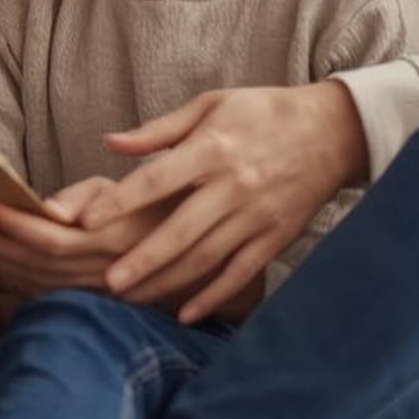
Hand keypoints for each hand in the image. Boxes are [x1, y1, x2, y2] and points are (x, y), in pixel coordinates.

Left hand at [0, 175, 168, 296]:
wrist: (182, 248)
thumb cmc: (143, 205)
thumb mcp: (118, 189)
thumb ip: (83, 196)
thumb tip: (48, 208)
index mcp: (109, 240)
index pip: (52, 237)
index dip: (15, 224)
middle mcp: (101, 272)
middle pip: (34, 262)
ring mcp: (95, 294)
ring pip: (34, 281)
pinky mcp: (89, 303)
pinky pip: (42, 292)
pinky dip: (10, 278)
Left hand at [76, 81, 365, 323]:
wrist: (334, 131)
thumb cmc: (263, 112)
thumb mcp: (210, 105)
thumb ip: (159, 130)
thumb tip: (110, 143)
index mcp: (212, 149)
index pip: (157, 179)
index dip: (121, 201)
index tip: (84, 220)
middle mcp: (233, 187)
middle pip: (180, 231)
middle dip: (142, 259)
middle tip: (105, 282)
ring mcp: (256, 216)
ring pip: (206, 258)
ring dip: (167, 282)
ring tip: (130, 299)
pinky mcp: (276, 237)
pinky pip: (240, 273)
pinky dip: (213, 296)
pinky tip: (185, 314)